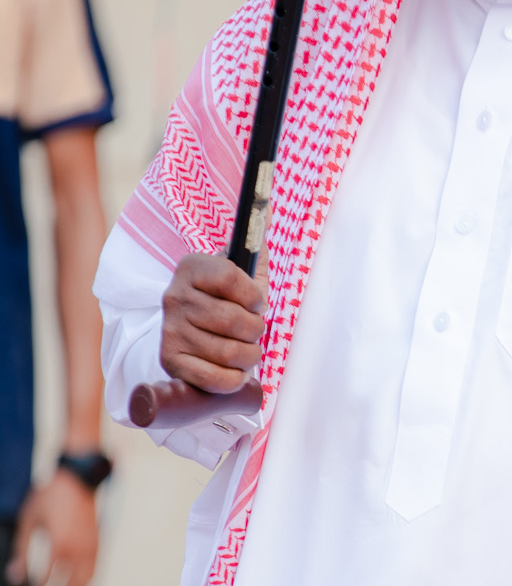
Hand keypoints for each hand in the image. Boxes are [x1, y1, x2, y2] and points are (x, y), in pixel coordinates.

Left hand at [5, 470, 98, 585]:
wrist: (80, 477)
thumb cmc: (49, 496)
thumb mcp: (28, 521)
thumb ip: (21, 552)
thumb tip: (15, 579)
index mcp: (60, 546)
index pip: (45, 585)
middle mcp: (79, 553)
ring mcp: (92, 552)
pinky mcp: (97, 549)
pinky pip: (92, 580)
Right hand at [160, 252, 265, 391]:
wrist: (193, 332)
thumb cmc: (227, 300)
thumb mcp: (242, 270)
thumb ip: (254, 244)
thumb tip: (266, 205)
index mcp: (192, 268)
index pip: (230, 276)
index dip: (253, 295)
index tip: (256, 302)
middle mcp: (175, 296)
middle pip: (234, 319)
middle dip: (255, 330)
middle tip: (252, 331)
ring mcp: (170, 330)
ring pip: (229, 352)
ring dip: (249, 356)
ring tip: (246, 350)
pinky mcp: (170, 360)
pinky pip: (214, 378)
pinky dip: (233, 379)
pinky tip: (234, 370)